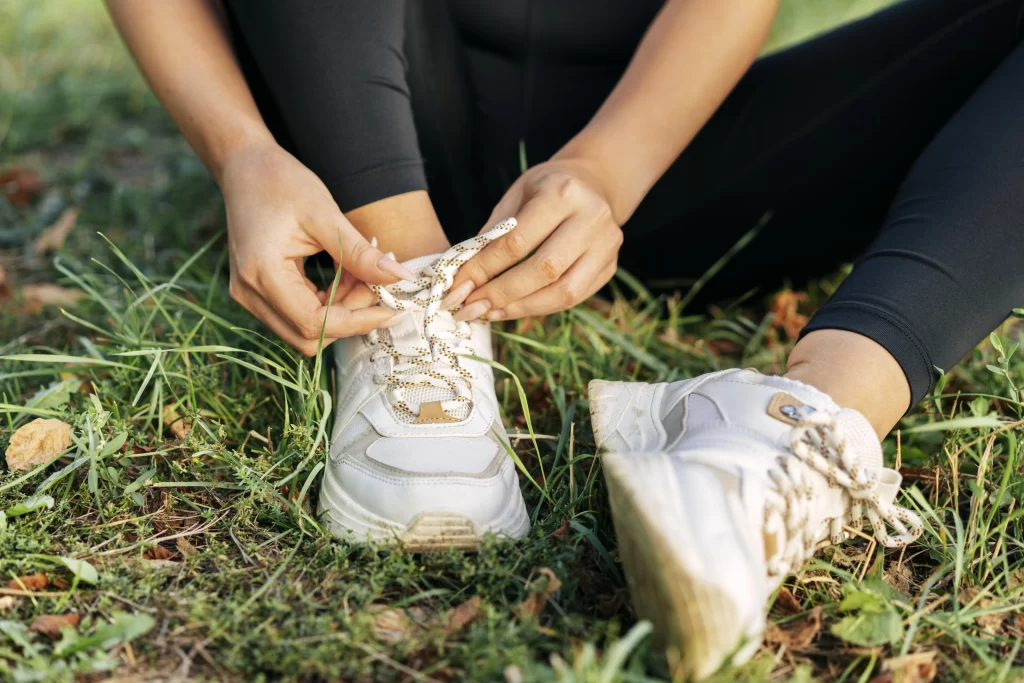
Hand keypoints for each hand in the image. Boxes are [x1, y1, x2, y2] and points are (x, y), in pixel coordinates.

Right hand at [219, 143, 411, 354]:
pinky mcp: (258, 292)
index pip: (314, 322)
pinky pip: (299, 314)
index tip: (392, 310)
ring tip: (363, 273)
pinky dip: (329, 302)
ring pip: (305, 328)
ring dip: (342, 310)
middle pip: (308, 335)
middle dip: (350, 317)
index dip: (357, 322)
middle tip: (377, 285)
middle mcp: (249, 293)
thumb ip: (360, 253)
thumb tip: (400, 279)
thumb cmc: (280, 181)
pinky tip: (346, 274)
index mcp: (261, 273)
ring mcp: (250, 296)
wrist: (244, 167)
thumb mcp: (325, 214)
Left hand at [447, 157, 622, 320]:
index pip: (517, 241)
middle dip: (502, 293)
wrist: (593, 184)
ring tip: (490, 313)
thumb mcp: (515, 195)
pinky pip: (573, 298)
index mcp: (562, 193)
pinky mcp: (610, 267)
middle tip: (471, 307)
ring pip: (563, 292)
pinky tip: (513, 309)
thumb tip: (464, 278)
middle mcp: (591, 219)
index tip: (457, 287)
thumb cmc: (546, 188)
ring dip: (521, 308)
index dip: (484, 269)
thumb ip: (493, 234)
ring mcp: (607, 245)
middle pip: (544, 269)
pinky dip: (539, 307)